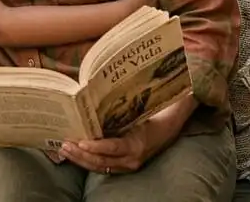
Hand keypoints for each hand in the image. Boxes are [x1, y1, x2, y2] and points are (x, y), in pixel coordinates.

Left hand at [60, 93, 198, 174]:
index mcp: (139, 144)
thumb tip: (187, 83)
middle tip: (64, 144)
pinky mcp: (119, 162)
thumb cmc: (166, 114)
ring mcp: (125, 163)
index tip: (82, 141)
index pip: (115, 148)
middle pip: (102, 161)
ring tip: (62, 148)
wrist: (172, 129)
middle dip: (81, 154)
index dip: (98, 147)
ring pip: (98, 165)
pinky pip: (100, 164)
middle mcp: (131, 158)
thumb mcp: (168, 105)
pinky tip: (72, 150)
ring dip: (80, 158)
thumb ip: (172, 96)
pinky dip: (85, 158)